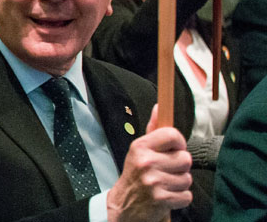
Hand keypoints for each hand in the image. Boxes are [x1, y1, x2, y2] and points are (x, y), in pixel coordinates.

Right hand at [106, 105, 191, 221]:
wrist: (124, 205)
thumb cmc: (136, 174)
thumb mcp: (140, 150)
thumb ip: (154, 130)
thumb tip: (160, 107)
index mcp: (140, 147)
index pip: (173, 135)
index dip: (178, 143)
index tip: (174, 149)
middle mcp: (145, 162)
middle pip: (185, 159)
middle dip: (180, 167)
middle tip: (167, 171)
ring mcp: (153, 182)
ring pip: (187, 179)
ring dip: (180, 184)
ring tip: (166, 184)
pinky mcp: (161, 199)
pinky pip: (186, 196)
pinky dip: (180, 198)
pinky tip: (167, 195)